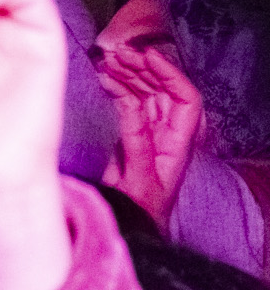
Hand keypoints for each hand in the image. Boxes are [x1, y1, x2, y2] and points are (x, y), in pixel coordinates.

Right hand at [100, 45, 204, 229]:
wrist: (125, 237)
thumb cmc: (135, 217)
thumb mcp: (137, 182)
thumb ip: (135, 143)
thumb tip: (130, 104)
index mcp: (178, 145)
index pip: (185, 99)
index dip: (168, 74)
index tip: (144, 58)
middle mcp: (167, 136)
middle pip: (163, 92)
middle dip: (142, 69)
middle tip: (117, 53)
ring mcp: (149, 137)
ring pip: (145, 96)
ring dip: (128, 75)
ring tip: (108, 60)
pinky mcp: (129, 140)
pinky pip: (128, 108)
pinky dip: (117, 90)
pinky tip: (105, 78)